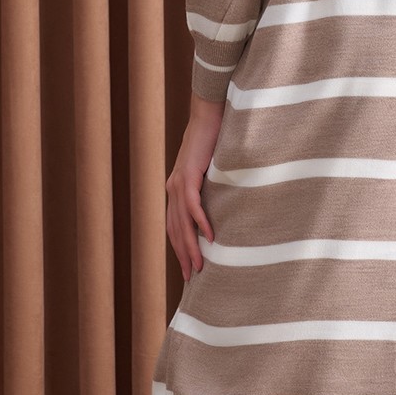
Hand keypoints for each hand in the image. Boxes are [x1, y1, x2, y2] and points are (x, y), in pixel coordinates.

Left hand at [166, 95, 224, 279]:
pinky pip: (193, 206)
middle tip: (192, 278)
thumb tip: (223, 210)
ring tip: (201, 266)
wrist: (208, 116)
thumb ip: (210, 191)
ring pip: (182, 223)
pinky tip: (210, 238)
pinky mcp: (188, 175)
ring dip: (192, 246)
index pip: (174, 228)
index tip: (188, 270)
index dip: (180, 250)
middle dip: (183, 256)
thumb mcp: (210, 173)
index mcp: (175, 190)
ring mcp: (178, 182)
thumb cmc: (213, 143)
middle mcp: (172, 189)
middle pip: (175, 231)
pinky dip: (201, 223)